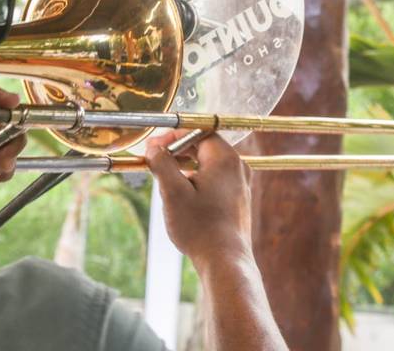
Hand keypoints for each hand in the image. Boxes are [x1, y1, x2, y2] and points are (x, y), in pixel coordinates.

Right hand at [145, 131, 253, 267]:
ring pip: (208, 163)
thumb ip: (162, 163)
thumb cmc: (199, 227)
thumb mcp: (172, 191)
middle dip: (177, 150)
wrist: (224, 261)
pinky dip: (196, 178)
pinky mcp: (238, 200)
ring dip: (185, 165)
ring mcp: (240, 184)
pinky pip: (214, 178)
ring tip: (165, 178)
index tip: (153, 147)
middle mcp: (237, 167)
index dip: (172, 136)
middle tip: (155, 160)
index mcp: (224, 158)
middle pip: (204, 145)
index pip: (197, 131)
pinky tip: (182, 195)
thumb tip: (154, 148)